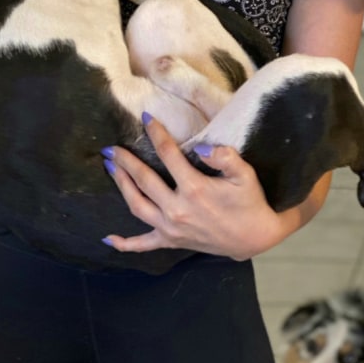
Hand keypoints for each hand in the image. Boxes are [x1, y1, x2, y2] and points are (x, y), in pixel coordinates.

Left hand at [101, 116, 291, 259]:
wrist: (255, 237)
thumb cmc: (249, 201)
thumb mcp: (244, 175)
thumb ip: (224, 157)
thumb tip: (201, 147)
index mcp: (194, 189)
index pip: (168, 155)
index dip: (156, 134)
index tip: (146, 118)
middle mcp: (178, 209)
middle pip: (143, 180)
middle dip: (125, 162)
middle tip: (110, 148)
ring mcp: (172, 228)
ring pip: (137, 206)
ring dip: (121, 186)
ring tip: (110, 168)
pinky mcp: (172, 242)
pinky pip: (143, 245)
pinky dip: (125, 243)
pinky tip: (108, 239)